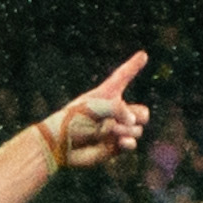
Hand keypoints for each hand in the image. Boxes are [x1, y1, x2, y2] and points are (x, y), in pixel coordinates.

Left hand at [37, 53, 151, 170]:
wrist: (59, 144)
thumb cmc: (72, 120)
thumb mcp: (95, 106)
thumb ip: (119, 109)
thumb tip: (133, 125)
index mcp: (106, 95)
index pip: (122, 78)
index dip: (133, 66)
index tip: (143, 54)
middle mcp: (113, 113)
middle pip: (142, 112)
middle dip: (137, 115)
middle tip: (122, 120)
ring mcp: (115, 131)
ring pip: (136, 129)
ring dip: (123, 130)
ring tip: (106, 131)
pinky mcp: (113, 147)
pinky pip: (131, 144)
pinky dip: (129, 143)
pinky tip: (122, 142)